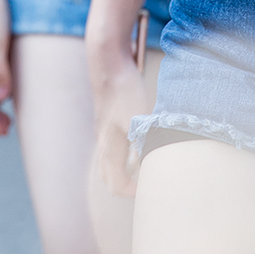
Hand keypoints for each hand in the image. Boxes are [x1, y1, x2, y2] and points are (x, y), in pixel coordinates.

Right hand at [87, 36, 150, 197]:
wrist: (108, 60)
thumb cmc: (123, 89)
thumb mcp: (137, 119)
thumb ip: (143, 144)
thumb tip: (148, 166)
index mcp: (109, 147)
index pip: (115, 185)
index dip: (133, 193)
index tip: (151, 189)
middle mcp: (103, 141)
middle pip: (109, 176)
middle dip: (126, 184)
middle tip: (147, 181)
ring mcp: (103, 129)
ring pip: (110, 159)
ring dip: (125, 168)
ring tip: (146, 163)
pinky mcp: (108, 116)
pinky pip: (113, 143)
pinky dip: (125, 151)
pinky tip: (140, 138)